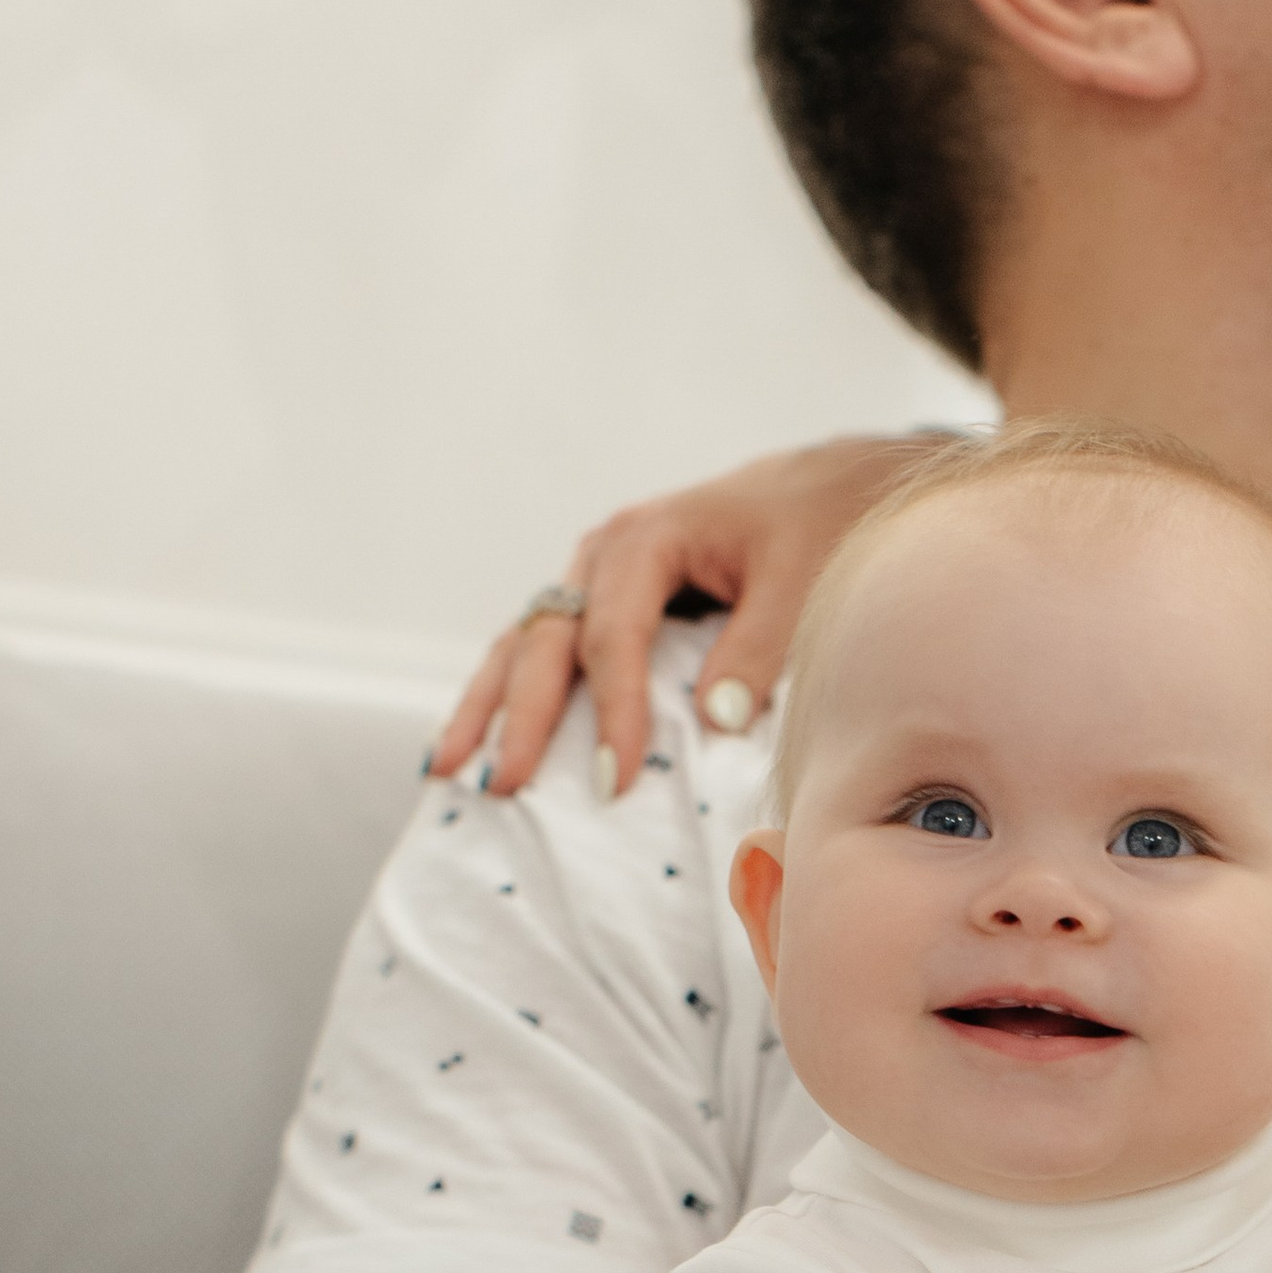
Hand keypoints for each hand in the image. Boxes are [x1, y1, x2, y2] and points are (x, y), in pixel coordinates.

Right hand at [431, 436, 930, 801]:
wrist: (823, 486)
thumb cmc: (814, 528)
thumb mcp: (798, 584)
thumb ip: (757, 650)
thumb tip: (711, 721)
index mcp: (646, 539)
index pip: (612, 638)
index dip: (612, 713)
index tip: (615, 781)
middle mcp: (603, 553)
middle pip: (547, 641)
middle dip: (523, 717)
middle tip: (504, 786)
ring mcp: (594, 575)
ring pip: (526, 642)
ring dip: (488, 705)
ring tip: (448, 766)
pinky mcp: (602, 600)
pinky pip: (547, 648)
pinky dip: (512, 692)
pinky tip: (483, 737)